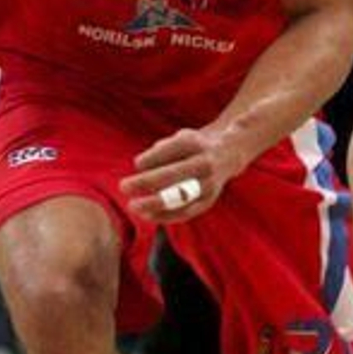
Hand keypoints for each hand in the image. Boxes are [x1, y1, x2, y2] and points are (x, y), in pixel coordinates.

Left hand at [120, 127, 245, 222]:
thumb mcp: (181, 138)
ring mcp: (208, 184)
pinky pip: (186, 211)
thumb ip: (161, 150)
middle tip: (123, 186)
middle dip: (146, 181)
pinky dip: (165, 215)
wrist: (228, 155)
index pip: (172, 150)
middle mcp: (205, 164)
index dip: (152, 158)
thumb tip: (141, 168)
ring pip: (180, 196)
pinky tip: (147, 215)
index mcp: (196, 144)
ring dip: (154, 203)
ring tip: (133, 206)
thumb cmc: (195, 146)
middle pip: (174, 174)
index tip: (136, 164)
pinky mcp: (209, 200)